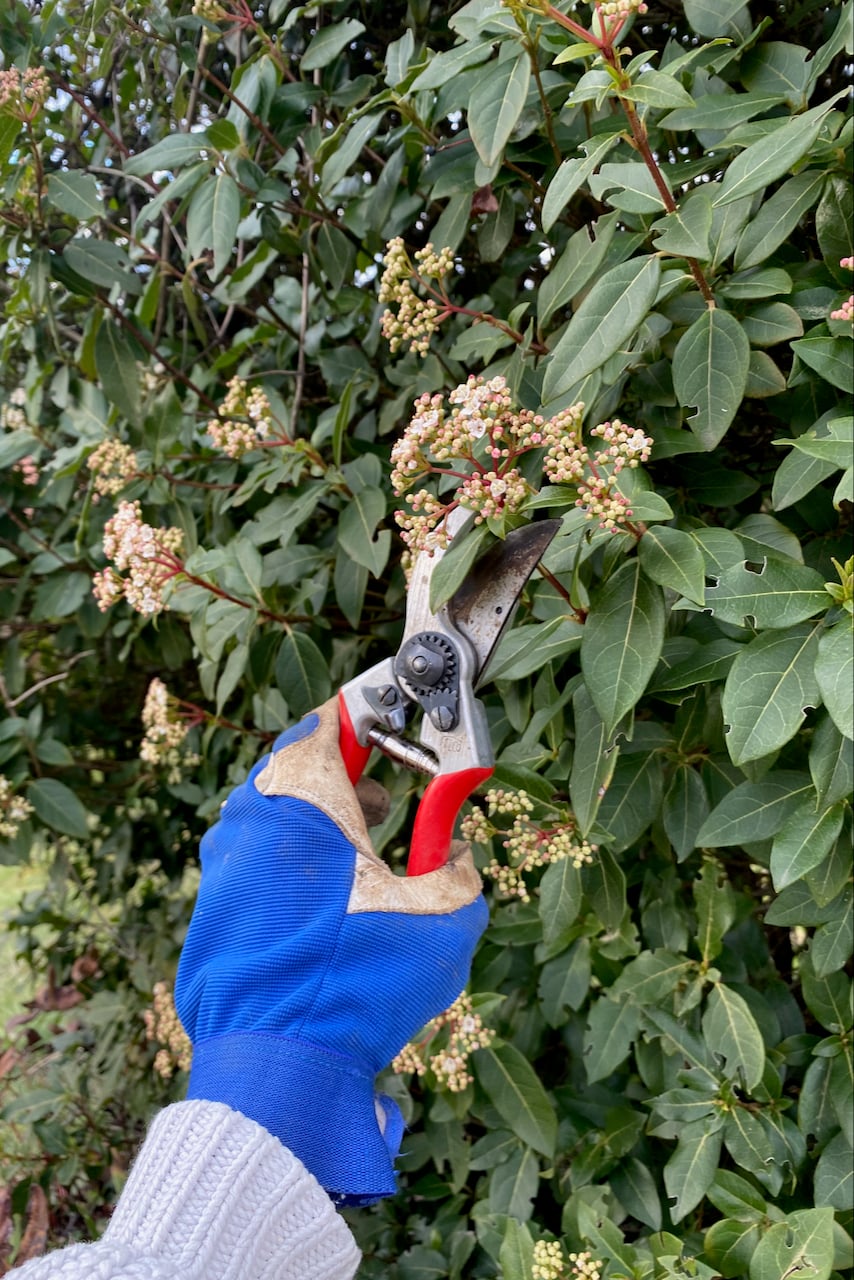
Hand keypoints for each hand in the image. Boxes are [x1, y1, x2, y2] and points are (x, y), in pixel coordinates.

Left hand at [174, 699, 487, 1203]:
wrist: (278, 1065)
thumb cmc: (360, 979)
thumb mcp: (443, 920)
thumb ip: (460, 870)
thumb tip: (455, 853)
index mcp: (302, 798)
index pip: (328, 718)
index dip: (370, 714)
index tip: (398, 721)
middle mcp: (251, 818)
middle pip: (298, 765)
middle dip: (345, 774)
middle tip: (385, 799)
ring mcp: (224, 864)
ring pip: (273, 813)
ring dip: (319, 819)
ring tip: (362, 852)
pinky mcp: (213, 906)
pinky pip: (255, 859)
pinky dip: (291, 861)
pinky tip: (326, 902)